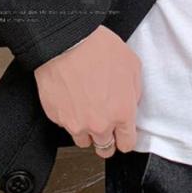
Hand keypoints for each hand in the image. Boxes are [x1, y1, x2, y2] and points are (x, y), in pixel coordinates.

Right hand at [34, 24, 141, 157]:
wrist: (67, 43)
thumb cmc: (98, 49)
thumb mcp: (132, 65)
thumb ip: (134, 92)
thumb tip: (131, 103)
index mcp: (122, 113)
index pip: (126, 144)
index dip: (125, 138)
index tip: (123, 134)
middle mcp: (99, 124)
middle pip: (105, 148)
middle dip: (107, 138)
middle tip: (105, 122)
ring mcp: (75, 124)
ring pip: (83, 140)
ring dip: (87, 130)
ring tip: (87, 109)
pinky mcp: (57, 118)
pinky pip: (66, 125)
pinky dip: (69, 116)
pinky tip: (72, 98)